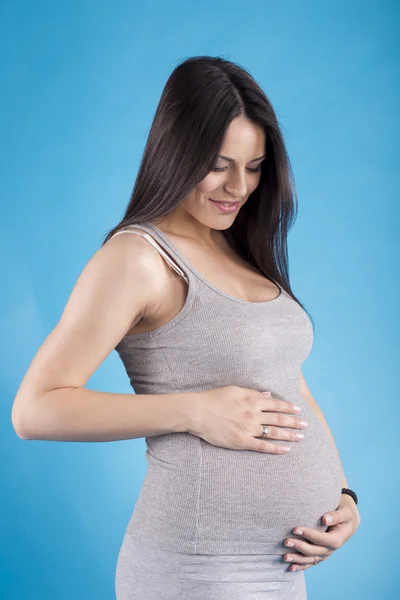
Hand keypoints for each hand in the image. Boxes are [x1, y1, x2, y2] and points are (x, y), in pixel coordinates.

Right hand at [188, 385, 307, 453]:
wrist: (197, 412)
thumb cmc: (213, 398)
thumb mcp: (234, 389)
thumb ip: (252, 392)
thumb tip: (267, 394)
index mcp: (251, 400)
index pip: (275, 404)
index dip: (288, 407)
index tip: (298, 410)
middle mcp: (253, 414)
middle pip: (278, 419)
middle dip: (294, 422)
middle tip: (305, 425)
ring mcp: (248, 429)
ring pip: (273, 432)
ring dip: (289, 435)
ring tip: (300, 437)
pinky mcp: (241, 441)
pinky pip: (262, 446)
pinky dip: (275, 448)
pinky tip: (285, 450)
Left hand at [282, 493, 360, 570]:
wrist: (347, 522)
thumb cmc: (345, 513)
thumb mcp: (345, 512)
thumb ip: (336, 516)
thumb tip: (325, 519)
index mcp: (338, 538)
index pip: (322, 539)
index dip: (309, 535)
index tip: (295, 529)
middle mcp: (331, 549)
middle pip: (314, 551)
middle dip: (299, 547)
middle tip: (285, 542)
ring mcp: (325, 554)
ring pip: (310, 560)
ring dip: (297, 559)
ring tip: (284, 557)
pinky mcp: (320, 555)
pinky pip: (310, 563)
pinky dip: (300, 566)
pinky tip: (290, 568)